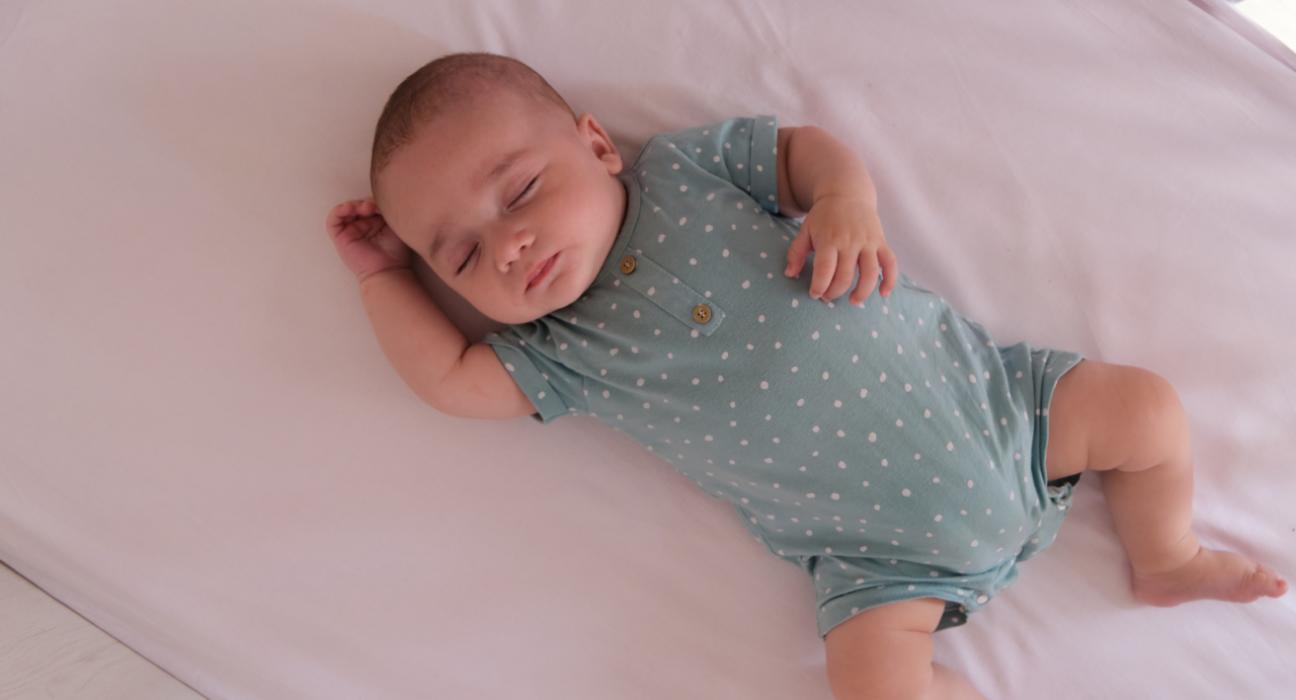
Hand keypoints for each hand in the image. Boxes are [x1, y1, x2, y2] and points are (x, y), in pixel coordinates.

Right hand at [325, 198, 412, 283]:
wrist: (388, 270)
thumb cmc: (396, 252)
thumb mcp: (395, 226)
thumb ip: (388, 211)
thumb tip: (384, 196)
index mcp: (375, 222)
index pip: (371, 203)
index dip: (376, 200)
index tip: (386, 203)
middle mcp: (362, 225)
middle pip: (359, 204)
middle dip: (367, 201)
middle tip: (377, 206)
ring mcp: (350, 230)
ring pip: (347, 209)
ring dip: (355, 204)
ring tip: (367, 208)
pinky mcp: (340, 237)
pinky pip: (333, 218)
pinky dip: (340, 210)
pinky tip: (351, 208)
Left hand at [784, 194, 898, 305]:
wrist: (847, 193)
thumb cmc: (824, 216)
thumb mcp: (805, 230)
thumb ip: (796, 252)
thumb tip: (789, 274)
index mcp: (829, 239)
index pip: (825, 270)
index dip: (819, 286)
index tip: (815, 294)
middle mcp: (850, 241)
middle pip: (845, 276)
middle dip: (835, 292)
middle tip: (827, 297)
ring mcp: (868, 242)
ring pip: (870, 273)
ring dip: (862, 292)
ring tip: (853, 301)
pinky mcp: (881, 242)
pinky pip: (890, 263)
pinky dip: (890, 280)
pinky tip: (883, 294)